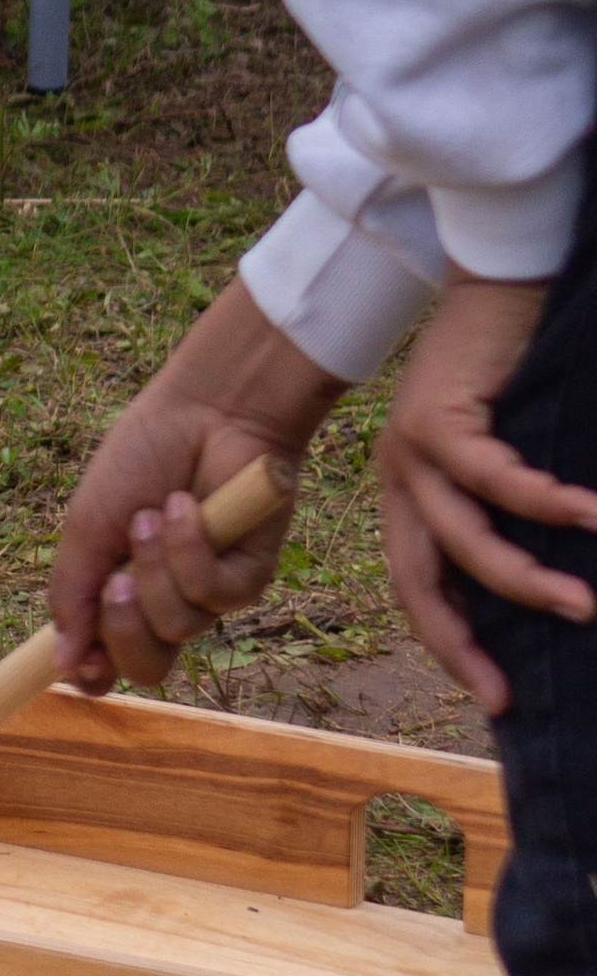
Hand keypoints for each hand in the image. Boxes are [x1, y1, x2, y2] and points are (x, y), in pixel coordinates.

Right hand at [51, 279, 339, 692]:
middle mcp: (167, 601)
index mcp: (122, 594)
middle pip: (147, 667)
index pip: (110, 664)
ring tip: (153, 515)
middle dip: (123, 628)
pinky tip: (188, 508)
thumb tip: (62, 662)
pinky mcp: (249, 574)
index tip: (80, 660)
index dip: (95, 673)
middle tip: (115, 581)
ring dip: (155, 570)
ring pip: (177, 628)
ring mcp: (209, 591)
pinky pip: (214, 595)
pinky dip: (192, 551)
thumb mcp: (87, 529)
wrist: (203, 410)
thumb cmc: (142, 459)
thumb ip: (72, 597)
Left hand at [377, 271, 595, 712]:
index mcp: (408, 497)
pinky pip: (494, 478)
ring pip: (465, 540)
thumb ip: (514, 512)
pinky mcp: (437, 418)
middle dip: (464, 644)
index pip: (421, 588)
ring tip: (583, 607)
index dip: (452, 644)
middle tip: (507, 694)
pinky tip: (590, 518)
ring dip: (524, 580)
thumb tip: (557, 575)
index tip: (495, 693)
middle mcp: (398, 481)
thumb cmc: (511, 371)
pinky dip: (544, 503)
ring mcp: (410, 452)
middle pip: (423, 583)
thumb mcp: (505, 455)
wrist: (498, 281)